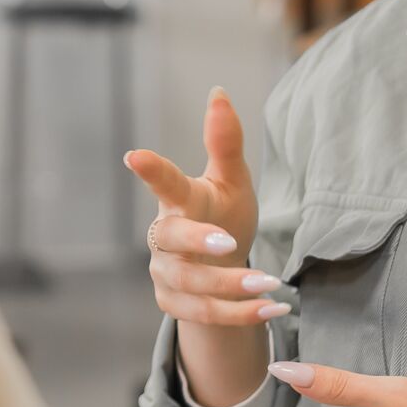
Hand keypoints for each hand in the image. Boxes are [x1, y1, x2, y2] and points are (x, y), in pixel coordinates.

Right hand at [123, 88, 284, 326]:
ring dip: (231, 285)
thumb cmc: (223, 212)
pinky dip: (239, 314)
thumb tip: (219, 92)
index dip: (151, 170)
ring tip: (270, 284)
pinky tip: (272, 310)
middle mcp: (166, 235)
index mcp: (182, 199)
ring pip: (192, 283)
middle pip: (172, 238)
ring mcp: (166, 271)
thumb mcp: (231, 179)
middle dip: (198, 241)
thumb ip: (225, 141)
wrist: (221, 264)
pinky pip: (205, 313)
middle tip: (229, 242)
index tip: (134, 155)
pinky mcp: (174, 303)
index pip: (165, 183)